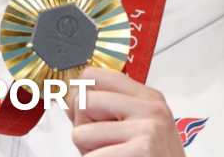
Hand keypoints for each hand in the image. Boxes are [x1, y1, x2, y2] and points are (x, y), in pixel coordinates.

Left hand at [66, 67, 185, 155]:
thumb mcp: (138, 128)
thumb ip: (110, 110)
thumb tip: (73, 96)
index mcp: (148, 98)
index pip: (95, 75)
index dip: (80, 95)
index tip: (83, 112)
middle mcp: (151, 108)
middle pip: (84, 101)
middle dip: (82, 128)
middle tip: (104, 145)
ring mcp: (147, 129)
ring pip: (81, 133)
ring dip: (89, 152)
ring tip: (113, 156)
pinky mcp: (142, 149)